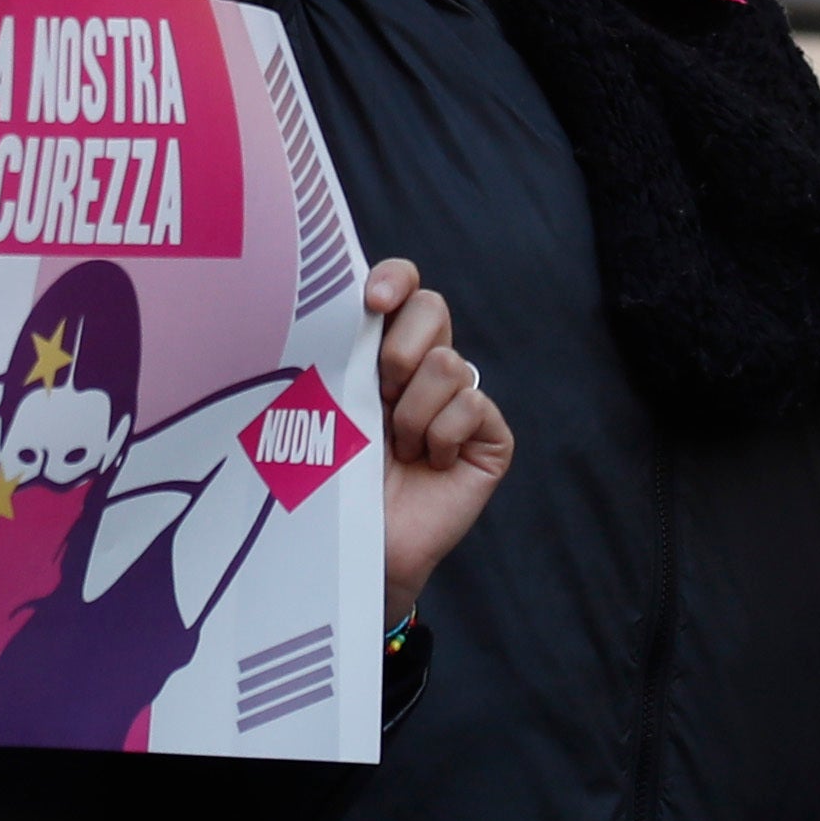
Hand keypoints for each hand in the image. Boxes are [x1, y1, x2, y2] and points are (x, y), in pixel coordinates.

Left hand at [363, 259, 513, 627]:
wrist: (358, 541)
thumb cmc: (331, 470)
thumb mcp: (328, 400)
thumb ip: (341, 350)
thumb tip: (345, 300)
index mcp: (382, 346)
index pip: (403, 283)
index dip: (394, 279)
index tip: (371, 302)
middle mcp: (425, 366)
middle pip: (432, 308)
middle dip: (399, 349)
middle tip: (378, 393)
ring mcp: (461, 400)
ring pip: (449, 363)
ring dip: (411, 411)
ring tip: (396, 447)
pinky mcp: (491, 437)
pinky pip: (473, 406)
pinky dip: (441, 437)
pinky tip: (428, 464)